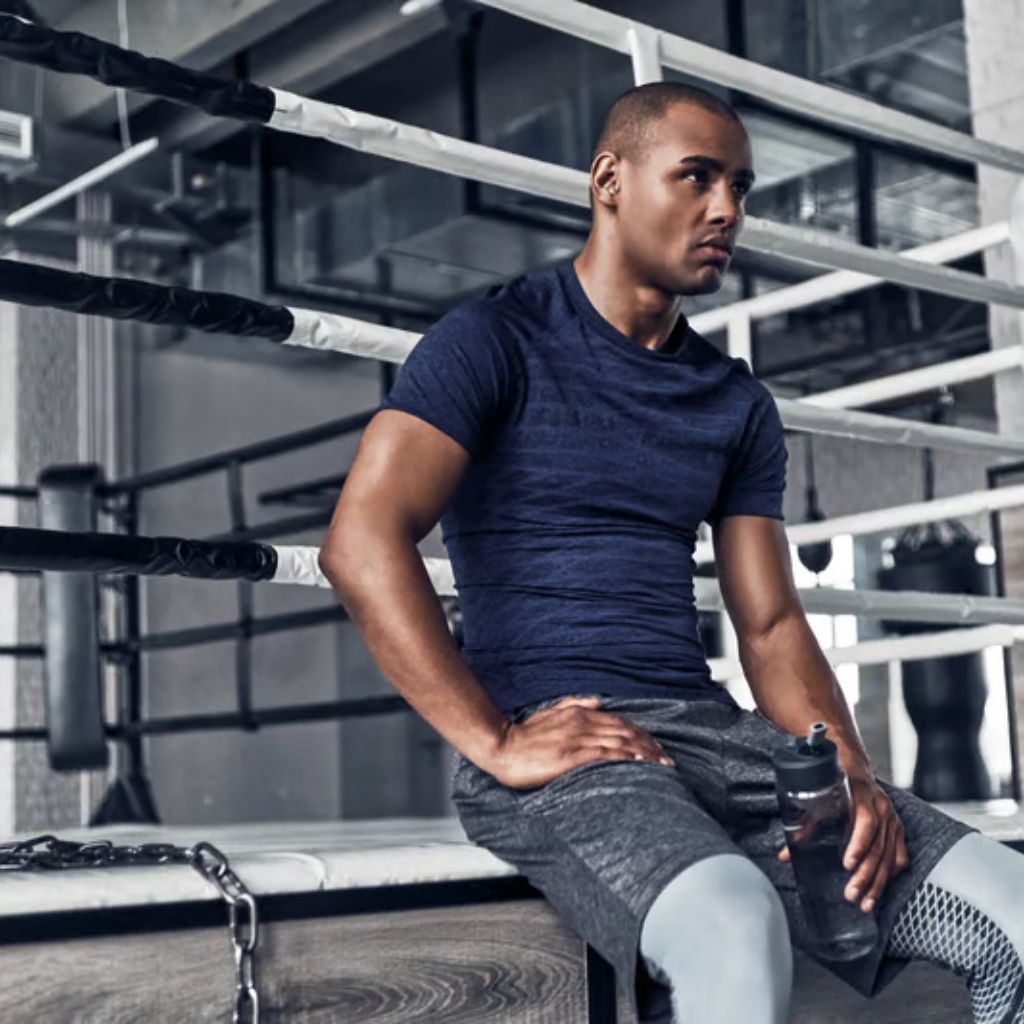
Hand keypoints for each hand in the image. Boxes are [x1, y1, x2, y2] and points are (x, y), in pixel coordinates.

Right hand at [487, 695, 674, 789]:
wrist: (501, 746)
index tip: (656, 745)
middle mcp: (582, 723)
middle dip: (650, 745)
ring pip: (620, 743)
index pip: (619, 722)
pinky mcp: (571, 756)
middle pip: (625, 732)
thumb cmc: (523, 734)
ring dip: (644, 753)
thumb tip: (597, 700)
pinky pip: (604, 755)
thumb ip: (573, 704)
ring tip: (661, 764)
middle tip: (667, 759)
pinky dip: (624, 758)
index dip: (641, 734)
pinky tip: (638, 764)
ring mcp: (577, 739)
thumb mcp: (549, 712)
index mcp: (578, 713)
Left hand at [778, 773, 909, 913]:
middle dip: (865, 873)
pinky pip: (899, 853)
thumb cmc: (835, 782)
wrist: (855, 765)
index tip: (847, 864)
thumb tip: (786, 854)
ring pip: (888, 855)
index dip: (858, 844)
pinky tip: (883, 885)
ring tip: (866, 902)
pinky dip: (891, 871)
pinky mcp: (897, 827)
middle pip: (877, 845)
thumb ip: (805, 825)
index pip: (865, 822)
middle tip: (853, 894)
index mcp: (861, 795)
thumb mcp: (819, 798)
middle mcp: (880, 807)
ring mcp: (891, 818)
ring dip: (877, 881)